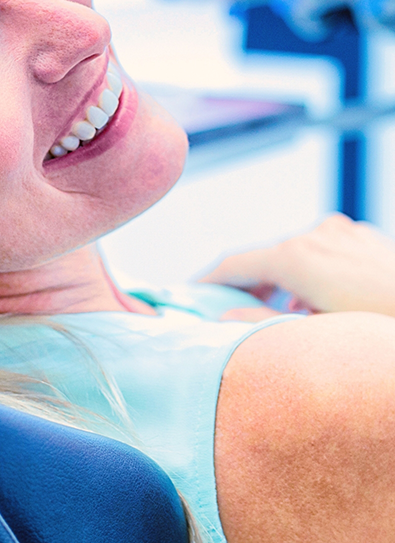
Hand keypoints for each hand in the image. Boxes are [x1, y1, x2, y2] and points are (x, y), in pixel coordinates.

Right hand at [201, 213, 394, 315]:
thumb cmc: (382, 326)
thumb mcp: (318, 334)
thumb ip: (262, 324)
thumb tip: (223, 320)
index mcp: (295, 257)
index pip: (234, 263)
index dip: (208, 280)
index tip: (191, 294)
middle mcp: (313, 235)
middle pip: (264, 258)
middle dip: (248, 285)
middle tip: (233, 313)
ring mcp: (340, 232)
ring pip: (294, 254)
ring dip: (281, 281)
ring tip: (284, 314)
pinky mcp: (362, 235)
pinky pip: (321, 250)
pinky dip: (309, 272)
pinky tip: (320, 301)